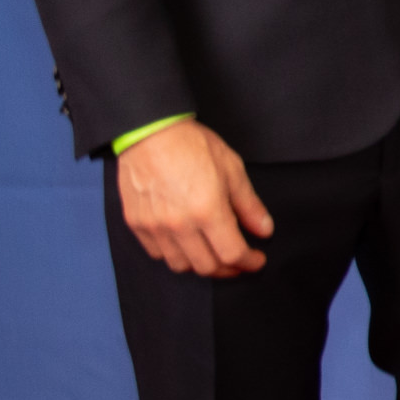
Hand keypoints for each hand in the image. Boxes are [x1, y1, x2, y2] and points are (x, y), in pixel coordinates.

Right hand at [115, 118, 272, 278]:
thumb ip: (249, 205)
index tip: (257, 259)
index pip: (232, 254)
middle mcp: (179, 225)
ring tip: (212, 253)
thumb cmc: (192, 144)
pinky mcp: (136, 224)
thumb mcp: (232, 169)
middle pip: (207, 267)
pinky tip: (186, 244)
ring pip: (180, 265)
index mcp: (207, 210)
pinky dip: (174, 255)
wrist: (148, 131)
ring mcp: (154, 226)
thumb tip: (263, 230)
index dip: (249, 262)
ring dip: (200, 264)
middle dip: (228, 268)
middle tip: (238, 260)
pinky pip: (157, 254)